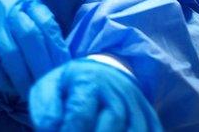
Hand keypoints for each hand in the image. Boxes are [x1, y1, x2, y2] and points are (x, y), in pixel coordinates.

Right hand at [0, 0, 69, 96]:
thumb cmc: (10, 30)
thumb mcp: (30, 24)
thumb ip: (48, 38)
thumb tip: (65, 65)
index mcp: (25, 0)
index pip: (47, 25)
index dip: (57, 52)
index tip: (62, 72)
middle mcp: (5, 5)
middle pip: (29, 36)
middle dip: (41, 66)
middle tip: (47, 85)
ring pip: (10, 52)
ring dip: (23, 77)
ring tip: (31, 92)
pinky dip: (4, 80)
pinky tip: (13, 88)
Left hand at [30, 59, 161, 131]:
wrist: (102, 73)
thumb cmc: (71, 85)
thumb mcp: (49, 87)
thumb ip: (46, 107)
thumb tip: (51, 127)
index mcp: (90, 80)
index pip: (82, 113)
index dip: (70, 130)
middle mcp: (119, 91)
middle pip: (114, 120)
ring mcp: (138, 105)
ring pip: (136, 129)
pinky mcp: (151, 118)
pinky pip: (152, 131)